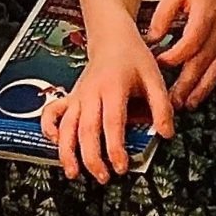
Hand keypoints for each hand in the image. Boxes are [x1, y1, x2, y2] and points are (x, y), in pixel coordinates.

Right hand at [39, 18, 175, 182]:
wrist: (112, 38)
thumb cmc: (133, 58)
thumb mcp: (155, 78)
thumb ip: (162, 106)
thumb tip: (166, 133)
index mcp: (113, 87)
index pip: (112, 122)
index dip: (115, 147)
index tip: (121, 166)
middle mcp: (91, 93)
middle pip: (86, 129)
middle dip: (92, 157)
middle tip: (103, 177)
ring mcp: (78, 96)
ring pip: (66, 126)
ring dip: (67, 151)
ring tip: (73, 173)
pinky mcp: (70, 98)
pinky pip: (52, 113)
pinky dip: (49, 129)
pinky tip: (54, 144)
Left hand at [148, 0, 215, 108]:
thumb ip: (163, 14)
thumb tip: (152, 39)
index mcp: (206, 15)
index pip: (190, 42)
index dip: (174, 57)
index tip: (159, 63)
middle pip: (203, 62)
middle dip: (186, 85)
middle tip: (171, 102)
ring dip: (203, 90)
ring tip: (188, 104)